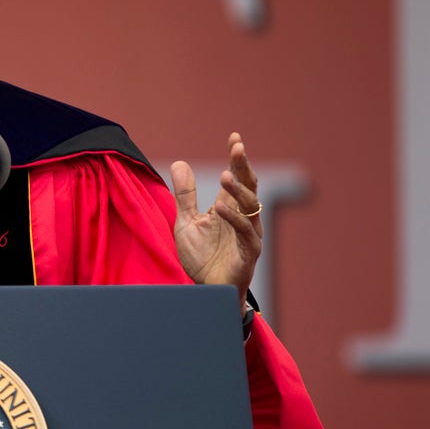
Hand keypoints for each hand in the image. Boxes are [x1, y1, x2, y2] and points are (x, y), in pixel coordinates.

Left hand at [169, 133, 262, 312]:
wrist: (205, 291)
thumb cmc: (201, 257)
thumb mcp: (186, 222)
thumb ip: (185, 195)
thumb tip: (179, 163)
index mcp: (229, 208)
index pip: (237, 177)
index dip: (237, 158)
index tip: (235, 138)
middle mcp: (242, 218)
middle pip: (248, 187)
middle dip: (243, 167)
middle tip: (237, 148)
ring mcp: (248, 235)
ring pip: (250, 208)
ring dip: (238, 191)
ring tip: (225, 175)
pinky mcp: (248, 253)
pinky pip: (245, 233)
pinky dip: (234, 220)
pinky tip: (221, 209)